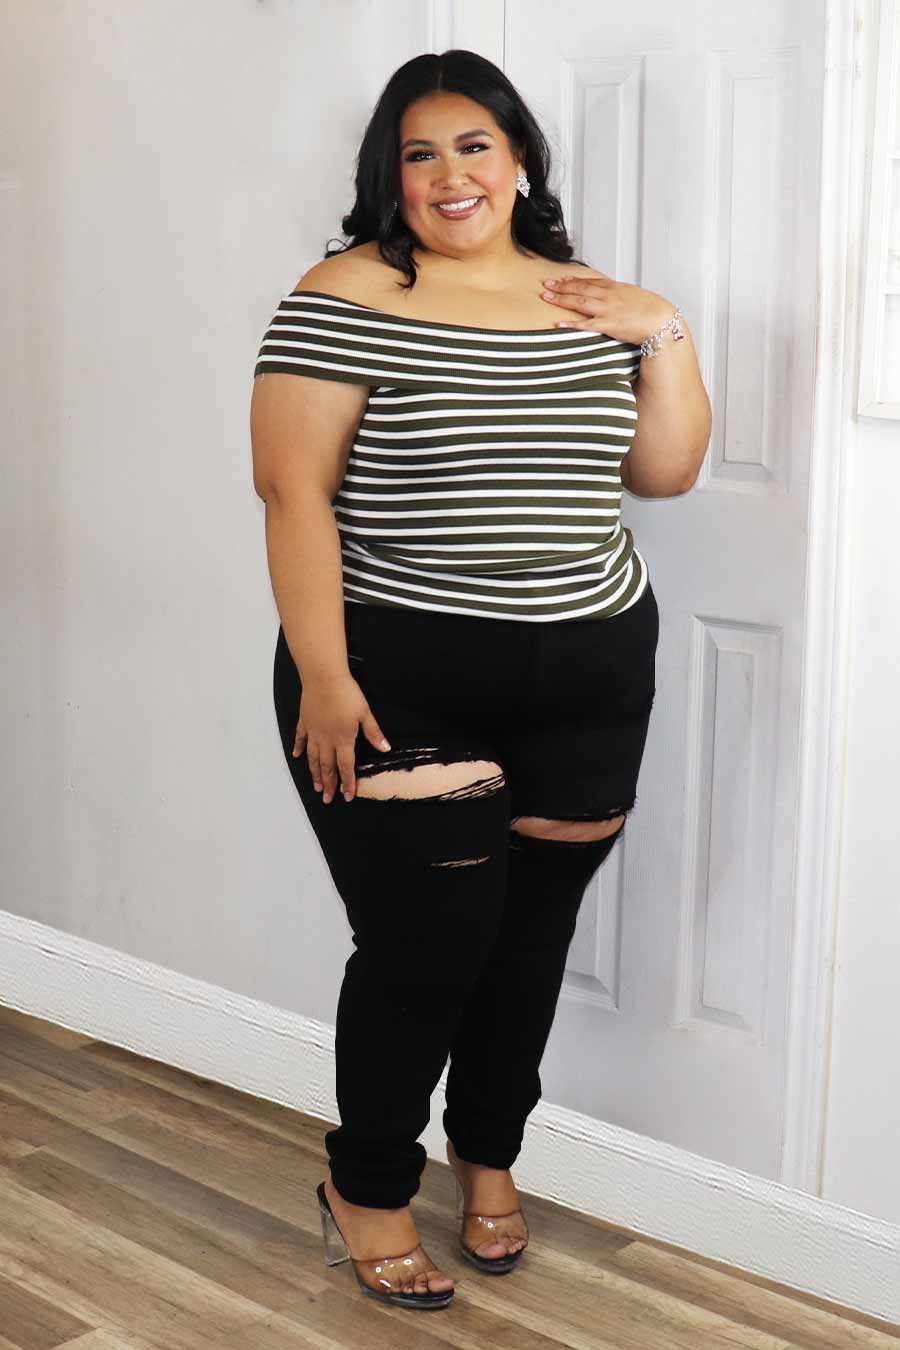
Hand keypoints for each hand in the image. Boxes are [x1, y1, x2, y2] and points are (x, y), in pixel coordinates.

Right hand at [292, 672, 391, 803]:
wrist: (323, 678)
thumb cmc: (346, 693)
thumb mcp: (365, 713)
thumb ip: (373, 733)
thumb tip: (385, 748)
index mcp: (343, 739)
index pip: (346, 767)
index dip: (347, 783)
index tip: (347, 797)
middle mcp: (326, 740)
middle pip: (327, 767)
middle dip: (329, 784)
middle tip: (327, 798)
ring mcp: (313, 732)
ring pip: (313, 758)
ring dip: (314, 773)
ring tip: (316, 786)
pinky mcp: (305, 722)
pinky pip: (301, 739)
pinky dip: (299, 749)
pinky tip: (297, 756)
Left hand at [539, 273, 674, 345]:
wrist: (660, 320)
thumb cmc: (650, 309)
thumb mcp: (632, 295)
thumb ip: (618, 294)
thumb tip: (609, 294)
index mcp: (614, 287)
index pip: (589, 281)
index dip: (572, 279)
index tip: (560, 279)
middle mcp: (608, 295)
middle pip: (580, 288)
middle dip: (561, 286)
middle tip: (546, 284)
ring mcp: (607, 309)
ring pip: (579, 301)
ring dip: (561, 298)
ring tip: (546, 297)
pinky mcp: (608, 324)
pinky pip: (586, 324)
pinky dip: (571, 323)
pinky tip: (559, 322)